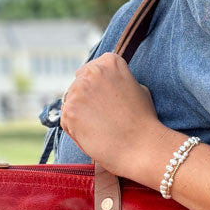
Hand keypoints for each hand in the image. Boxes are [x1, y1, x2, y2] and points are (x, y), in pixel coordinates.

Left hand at [60, 53, 169, 179]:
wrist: (140, 146)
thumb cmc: (143, 120)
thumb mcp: (138, 88)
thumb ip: (118, 81)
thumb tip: (106, 84)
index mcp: (110, 63)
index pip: (91, 69)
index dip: (97, 87)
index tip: (106, 99)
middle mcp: (92, 72)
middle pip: (78, 83)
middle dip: (86, 98)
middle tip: (102, 115)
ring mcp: (77, 91)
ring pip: (70, 101)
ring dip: (80, 112)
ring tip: (100, 126)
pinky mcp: (68, 111)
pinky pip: (66, 118)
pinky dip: (76, 128)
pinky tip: (93, 134)